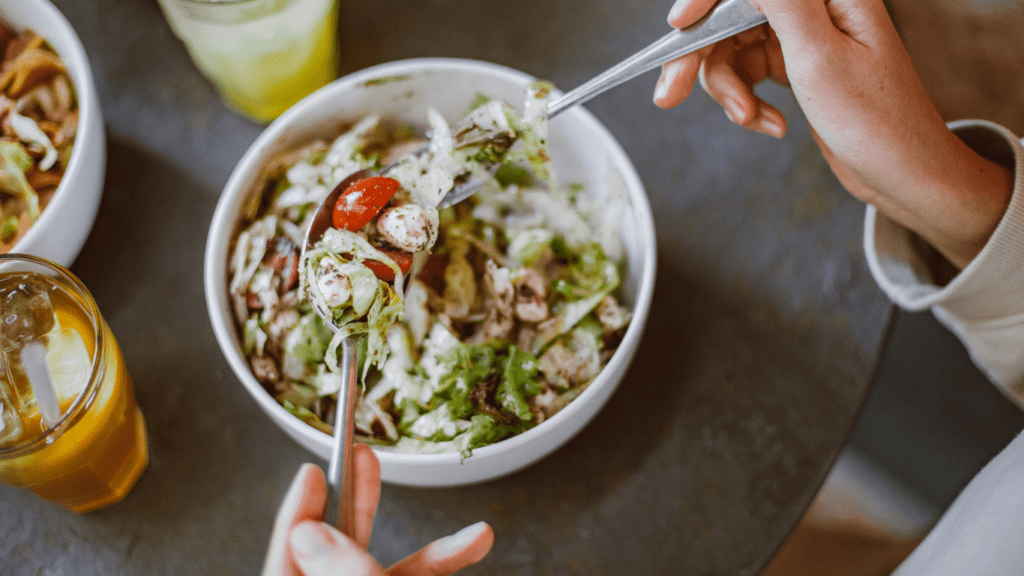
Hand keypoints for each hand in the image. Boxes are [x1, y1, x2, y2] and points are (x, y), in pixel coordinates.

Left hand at [262, 445, 493, 575]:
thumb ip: (342, 570)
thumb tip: (310, 531)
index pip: (290, 553)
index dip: (302, 508)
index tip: (313, 470)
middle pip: (333, 551)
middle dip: (357, 504)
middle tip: (366, 457)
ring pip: (379, 566)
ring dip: (425, 545)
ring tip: (459, 524)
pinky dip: (437, 564)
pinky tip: (469, 545)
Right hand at [654, 0, 1012, 268]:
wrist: (905, 175)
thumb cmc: (878, 122)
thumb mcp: (820, 57)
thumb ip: (781, 2)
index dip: (705, 1)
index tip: (678, 28)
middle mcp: (815, 8)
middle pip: (731, 17)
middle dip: (701, 58)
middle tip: (671, 93)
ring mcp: (804, 37)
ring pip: (733, 50)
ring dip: (729, 91)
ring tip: (748, 119)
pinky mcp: (797, 66)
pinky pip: (748, 75)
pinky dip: (748, 103)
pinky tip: (772, 125)